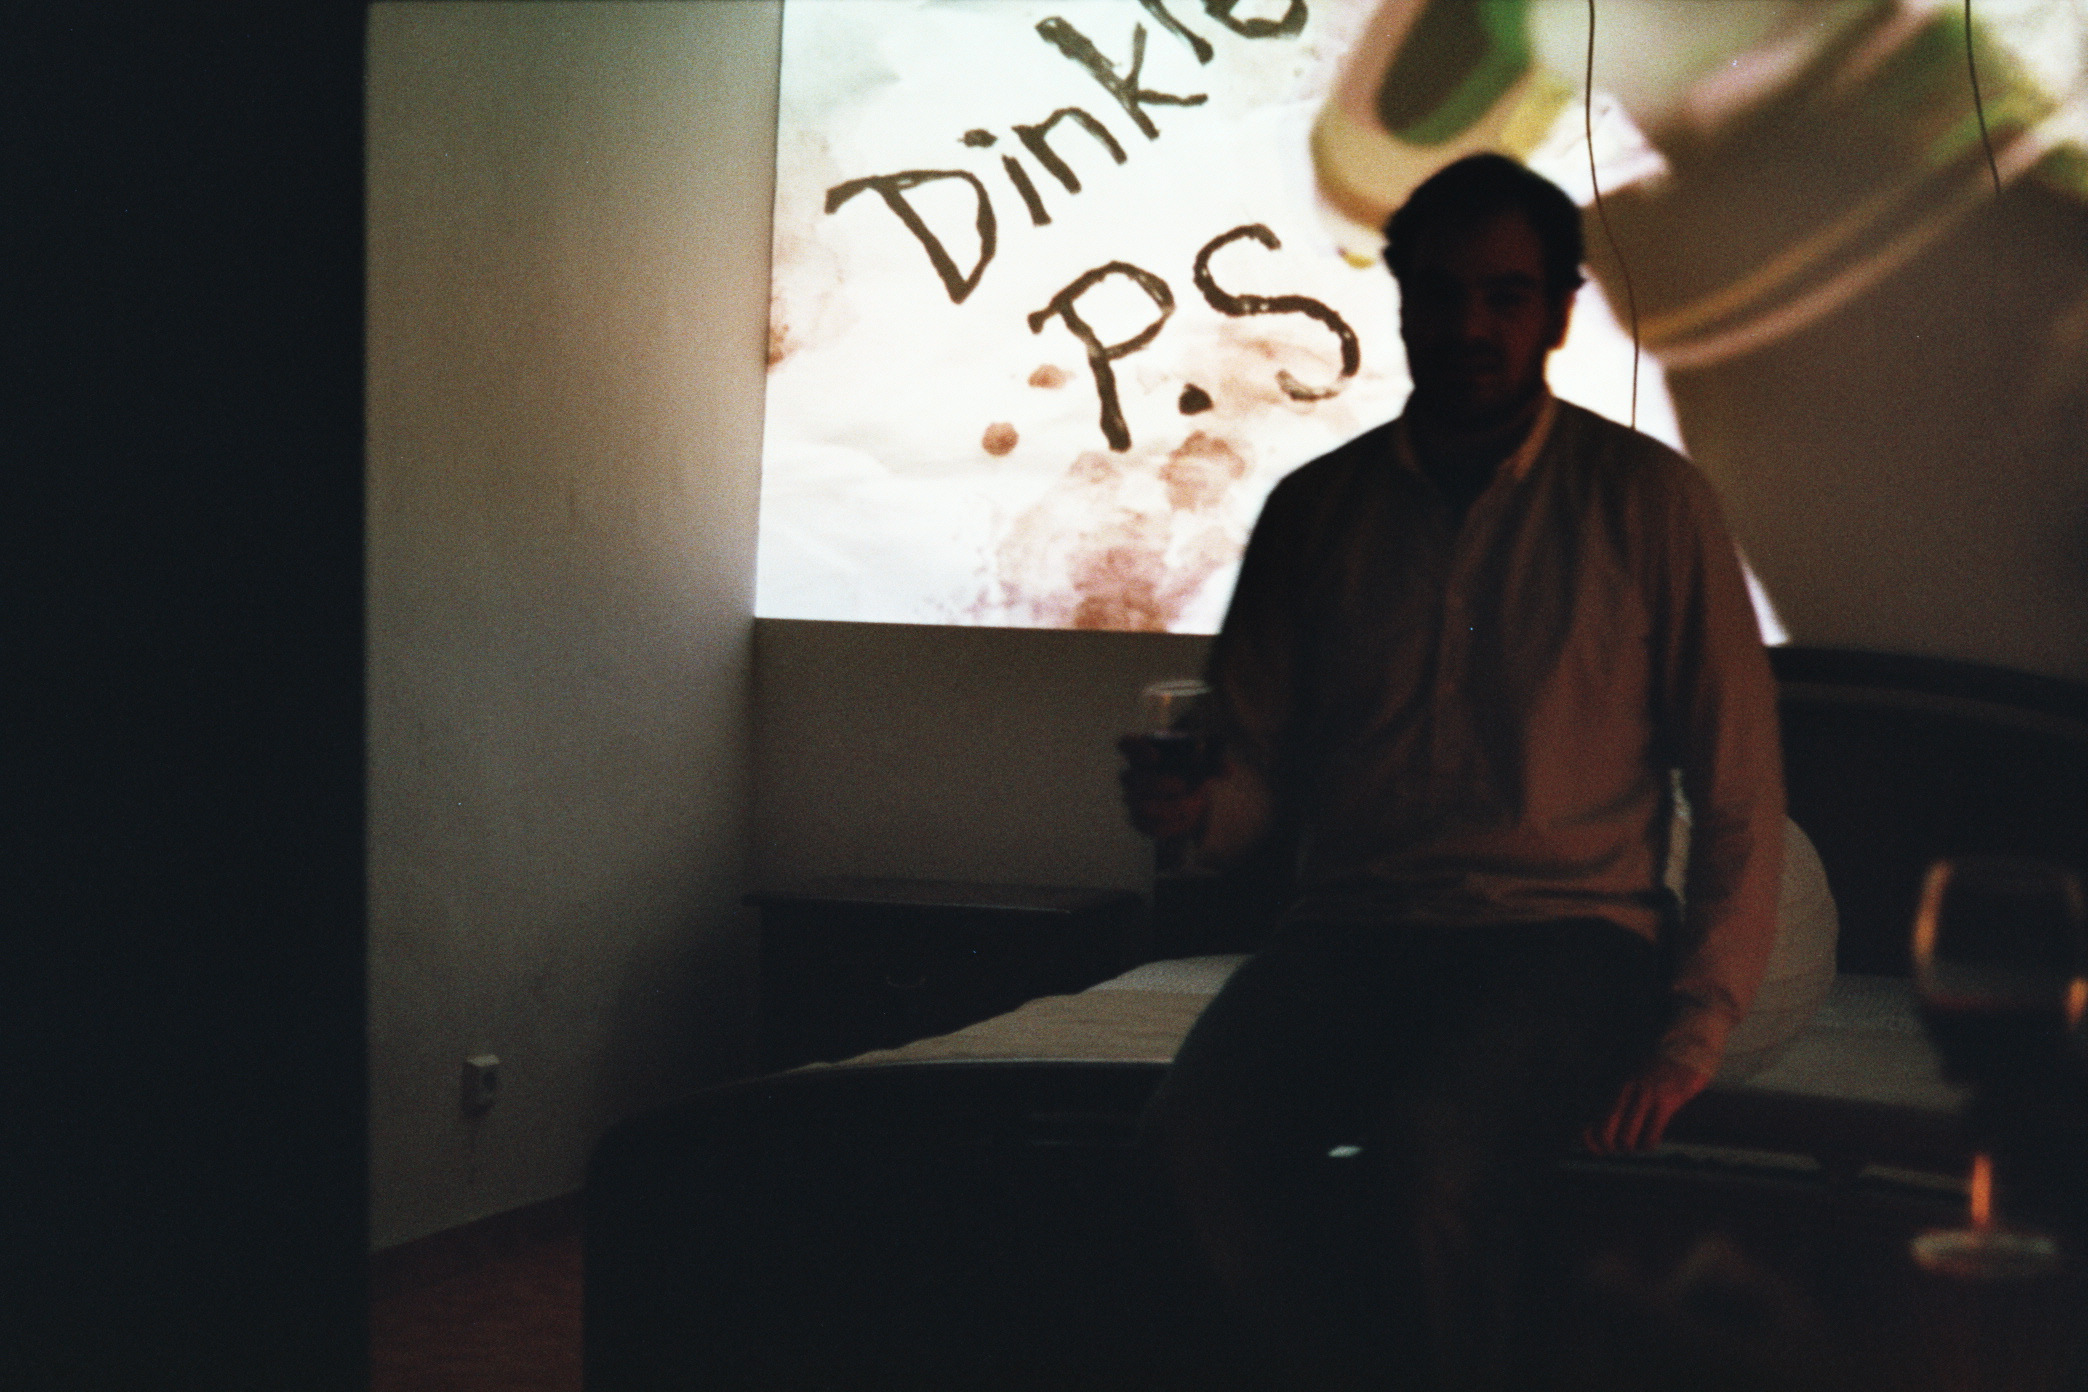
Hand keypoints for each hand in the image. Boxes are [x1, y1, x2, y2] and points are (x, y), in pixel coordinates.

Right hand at [1117, 734, 1213, 840]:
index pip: (1127, 744)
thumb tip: (1228, 771)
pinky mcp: (1140, 820)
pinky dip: (1173, 825)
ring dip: (1172, 808)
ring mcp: (1133, 798)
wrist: (1191, 792)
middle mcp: (1133, 774)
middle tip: (1181, 785)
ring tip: (1193, 804)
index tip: (1156, 756)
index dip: (1137, 750)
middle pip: (1131, 778)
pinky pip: (1150, 826)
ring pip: (1142, 806)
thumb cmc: (1192, 769)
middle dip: (1159, 784)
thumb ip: (1215, 763)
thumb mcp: (1203, 761)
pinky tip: (1187, 818)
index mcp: (1144, 751)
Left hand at [1583, 1058, 1709, 1154]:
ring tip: (1641, 1144)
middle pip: (1605, 1132)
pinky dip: (1649, 1144)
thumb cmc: (1662, 1069)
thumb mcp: (1636, 1078)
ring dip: (1632, 1148)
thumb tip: (1606, 1120)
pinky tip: (1653, 1141)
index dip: (1591, 1141)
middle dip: (1611, 1147)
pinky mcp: (1666, 1100)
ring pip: (1626, 1137)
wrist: (1688, 1047)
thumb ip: (1623, 1097)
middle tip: (1623, 1148)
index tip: (1599, 1150)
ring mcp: (1645, 1096)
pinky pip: (1651, 1133)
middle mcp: (1627, 1092)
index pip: (1594, 1119)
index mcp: (1617, 1087)